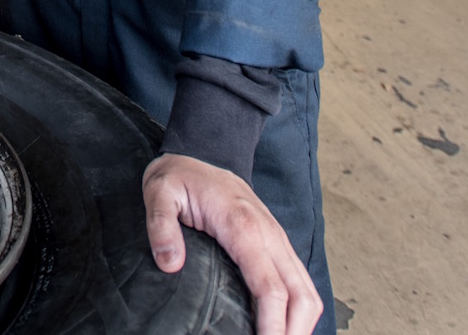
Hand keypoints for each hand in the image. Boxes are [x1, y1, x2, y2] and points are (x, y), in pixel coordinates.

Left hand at [143, 153, 322, 334]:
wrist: (201, 151)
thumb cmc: (181, 176)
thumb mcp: (160, 193)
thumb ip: (161, 227)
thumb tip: (170, 264)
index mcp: (243, 227)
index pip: (271, 289)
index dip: (272, 327)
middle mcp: (270, 235)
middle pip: (302, 297)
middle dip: (293, 334)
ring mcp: (277, 239)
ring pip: (308, 292)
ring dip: (301, 326)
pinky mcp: (277, 244)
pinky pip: (300, 282)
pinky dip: (300, 310)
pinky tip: (283, 327)